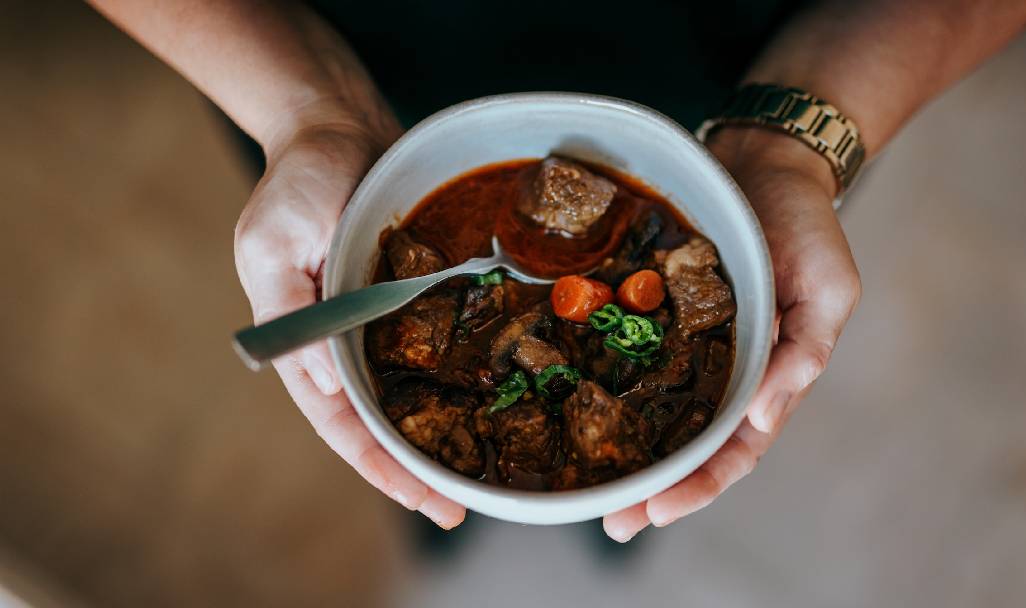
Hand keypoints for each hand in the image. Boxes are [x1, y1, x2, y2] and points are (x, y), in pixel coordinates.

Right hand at [233, 114, 466, 528]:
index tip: (420, 498)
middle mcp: (342, 341)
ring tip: (474, 472)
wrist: (336, 127)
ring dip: (434, 433)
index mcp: (304, 339)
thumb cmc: (299, 180)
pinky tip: (481, 403)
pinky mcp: (407, 296)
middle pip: (376, 420)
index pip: (339, 421)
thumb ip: (295, 313)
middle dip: (411, 467)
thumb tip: (330, 385)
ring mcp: (376, 321)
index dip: (377, 463)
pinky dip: (450, 380)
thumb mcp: (275, 242)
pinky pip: (430, 348)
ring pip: (406, 394)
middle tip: (456, 506)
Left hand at [603, 128, 861, 540]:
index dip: (699, 484)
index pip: (735, 448)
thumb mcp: (829, 285)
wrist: (766, 163)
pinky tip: (572, 404)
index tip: (656, 511)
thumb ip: (807, 348)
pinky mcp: (658, 313)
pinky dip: (607, 384)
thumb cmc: (807, 224)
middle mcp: (725, 370)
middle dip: (653, 487)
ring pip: (656, 412)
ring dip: (626, 450)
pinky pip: (631, 355)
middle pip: (688, 445)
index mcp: (770, 376)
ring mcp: (689, 344)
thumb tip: (768, 411)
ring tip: (586, 485)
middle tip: (610, 520)